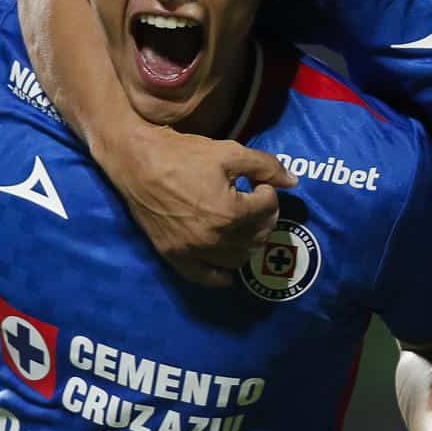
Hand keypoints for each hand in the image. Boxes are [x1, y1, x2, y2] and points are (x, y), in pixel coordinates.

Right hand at [96, 124, 296, 287]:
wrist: (137, 161)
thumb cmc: (183, 154)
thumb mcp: (230, 152)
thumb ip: (266, 167)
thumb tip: (294, 181)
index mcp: (231, 212)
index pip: (268, 209)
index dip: (268, 193)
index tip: (258, 184)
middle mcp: (214, 238)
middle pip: (257, 237)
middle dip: (263, 219)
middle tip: (255, 205)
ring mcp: (193, 251)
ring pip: (237, 260)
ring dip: (247, 244)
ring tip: (243, 227)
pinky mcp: (174, 256)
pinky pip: (205, 278)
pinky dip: (221, 276)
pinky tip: (228, 271)